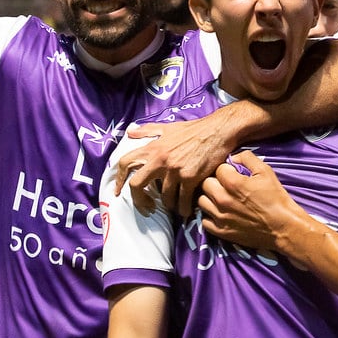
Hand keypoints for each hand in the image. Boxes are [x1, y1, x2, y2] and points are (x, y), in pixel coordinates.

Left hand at [115, 117, 233, 217]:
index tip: (119, 191)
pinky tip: (186, 210)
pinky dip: (184, 208)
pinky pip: (183, 200)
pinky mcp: (191, 177)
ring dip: (169, 205)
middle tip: (147, 207)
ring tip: (174, 207)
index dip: (119, 179)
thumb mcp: (168, 127)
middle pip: (137, 185)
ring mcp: (175, 170)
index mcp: (153, 147)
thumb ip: (148, 130)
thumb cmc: (194, 129)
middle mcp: (160, 159)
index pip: (126, 162)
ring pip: (164, 197)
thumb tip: (130, 132)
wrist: (218, 130)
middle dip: (139, 200)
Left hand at [198, 150, 300, 251]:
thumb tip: (233, 158)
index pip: (218, 169)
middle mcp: (222, 199)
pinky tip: (220, 214)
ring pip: (201, 202)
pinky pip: (204, 221)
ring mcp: (220, 217)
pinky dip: (210, 216)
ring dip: (210, 199)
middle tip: (226, 186)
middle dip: (215, 182)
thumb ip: (247, 158)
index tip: (234, 175)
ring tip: (221, 199)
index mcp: (232, 183)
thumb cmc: (276, 198)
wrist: (283, 227)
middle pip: (205, 184)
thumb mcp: (266, 171)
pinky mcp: (221, 231)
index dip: (227, 170)